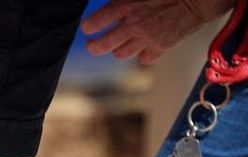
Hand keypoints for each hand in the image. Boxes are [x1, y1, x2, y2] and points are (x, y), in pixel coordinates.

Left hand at [82, 0, 233, 64]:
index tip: (88, 27)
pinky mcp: (160, 48)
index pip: (94, 22)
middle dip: (93, 46)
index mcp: (125, 6)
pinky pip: (143, 59)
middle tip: (92, 45)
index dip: (88, 26)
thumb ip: (123, 0)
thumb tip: (113, 6)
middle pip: (101, 46)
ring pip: (120, 54)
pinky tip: (142, 47)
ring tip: (118, 44)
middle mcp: (132, 25)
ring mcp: (146, 39)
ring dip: (117, 49)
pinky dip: (141, 54)